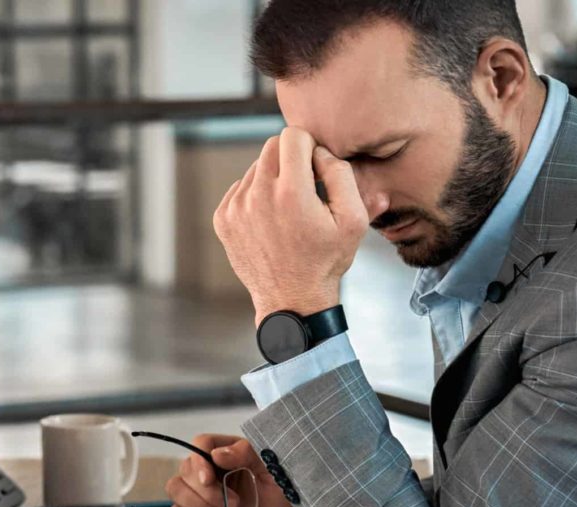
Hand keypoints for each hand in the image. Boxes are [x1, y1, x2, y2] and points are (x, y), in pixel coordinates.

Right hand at [164, 433, 310, 506]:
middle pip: (185, 469)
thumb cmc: (286, 506)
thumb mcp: (276, 474)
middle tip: (235, 506)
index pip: (201, 444)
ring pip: (176, 490)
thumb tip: (217, 454)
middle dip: (207, 492)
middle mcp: (213, 472)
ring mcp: (203, 496)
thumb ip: (249, 455)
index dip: (199, 459)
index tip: (209, 479)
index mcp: (232, 455)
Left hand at [212, 127, 386, 325]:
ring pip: (255, 168)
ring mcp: (235, 207)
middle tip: (305, 188)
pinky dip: (256, 196)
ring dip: (273, 179)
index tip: (317, 169)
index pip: (293, 136)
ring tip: (289, 211)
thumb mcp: (353, 220)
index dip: (310, 147)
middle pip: (271, 147)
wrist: (291, 299)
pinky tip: (271, 220)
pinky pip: (240, 189)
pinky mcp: (223, 219)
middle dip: (291, 159)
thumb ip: (342, 175)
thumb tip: (322, 152)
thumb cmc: (325, 261)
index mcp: (291, 192)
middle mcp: (257, 195)